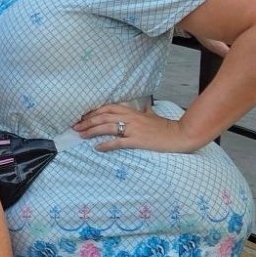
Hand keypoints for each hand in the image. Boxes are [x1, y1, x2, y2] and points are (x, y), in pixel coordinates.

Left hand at [72, 104, 194, 153]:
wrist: (179, 134)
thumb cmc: (165, 127)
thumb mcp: (152, 116)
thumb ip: (145, 111)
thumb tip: (145, 108)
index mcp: (132, 111)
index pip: (108, 108)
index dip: (93, 112)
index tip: (82, 117)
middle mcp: (130, 118)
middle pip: (103, 117)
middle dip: (87, 121)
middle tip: (75, 127)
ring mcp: (133, 129)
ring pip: (107, 127)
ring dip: (92, 131)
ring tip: (81, 135)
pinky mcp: (137, 140)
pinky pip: (118, 142)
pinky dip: (106, 145)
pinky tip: (97, 148)